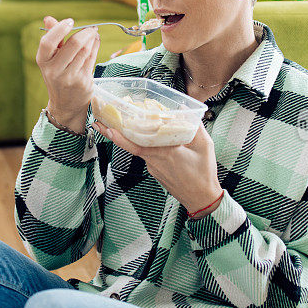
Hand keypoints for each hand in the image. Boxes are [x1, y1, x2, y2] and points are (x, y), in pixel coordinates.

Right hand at [36, 16, 100, 131]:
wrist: (65, 104)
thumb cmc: (58, 75)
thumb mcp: (51, 58)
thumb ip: (52, 38)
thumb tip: (48, 18)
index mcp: (43, 61)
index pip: (48, 42)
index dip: (60, 29)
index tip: (70, 21)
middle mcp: (54, 70)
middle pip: (73, 45)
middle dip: (85, 32)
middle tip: (91, 28)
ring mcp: (69, 78)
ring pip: (85, 51)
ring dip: (92, 39)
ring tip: (93, 33)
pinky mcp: (83, 82)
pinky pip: (92, 59)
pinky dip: (95, 47)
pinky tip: (96, 41)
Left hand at [93, 121, 222, 215]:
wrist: (201, 199)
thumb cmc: (204, 174)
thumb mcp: (205, 146)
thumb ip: (194, 126)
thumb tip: (184, 108)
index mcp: (165, 152)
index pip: (137, 144)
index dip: (120, 137)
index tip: (107, 128)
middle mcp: (155, 161)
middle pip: (132, 145)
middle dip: (115, 134)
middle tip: (101, 124)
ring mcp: (153, 168)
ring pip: (140, 149)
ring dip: (133, 138)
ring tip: (127, 124)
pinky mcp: (156, 172)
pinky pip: (148, 156)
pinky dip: (146, 146)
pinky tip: (150, 139)